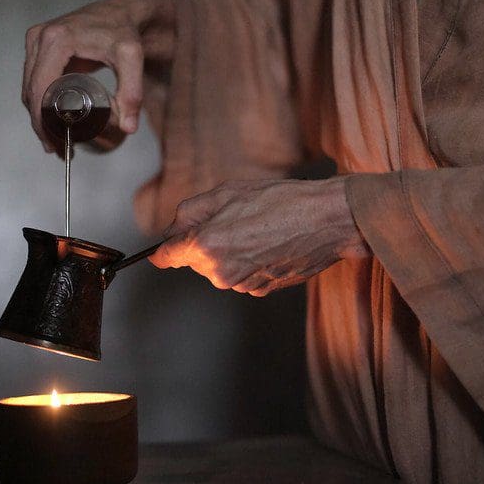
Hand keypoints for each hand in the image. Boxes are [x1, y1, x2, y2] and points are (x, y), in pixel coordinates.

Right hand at [22, 0, 175, 154]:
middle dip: (41, 125)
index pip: (40, 89)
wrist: (122, 12)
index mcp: (56, 40)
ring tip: (57, 143)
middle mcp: (40, 37)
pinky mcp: (40, 45)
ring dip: (38, 117)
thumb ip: (132, 92)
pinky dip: (40, 103)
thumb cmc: (126, 32)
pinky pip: (34, 80)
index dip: (44, 121)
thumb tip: (129, 128)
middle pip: (31, 91)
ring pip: (29, 88)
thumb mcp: (132, 60)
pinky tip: (51, 123)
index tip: (56, 144)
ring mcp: (37, 40)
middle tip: (59, 150)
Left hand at [149, 178, 370, 296]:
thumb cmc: (280, 201)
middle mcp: (220, 272)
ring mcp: (241, 285)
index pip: (166, 256)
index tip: (158, 251)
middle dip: (204, 242)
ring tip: (256, 230)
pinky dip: (247, 262)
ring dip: (228, 252)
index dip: (162, 250)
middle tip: (232, 218)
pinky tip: (268, 244)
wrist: (325, 222)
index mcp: (206, 246)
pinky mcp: (260, 291)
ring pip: (219, 269)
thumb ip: (190, 212)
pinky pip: (241, 276)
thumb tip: (173, 230)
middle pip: (195, 261)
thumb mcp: (228, 192)